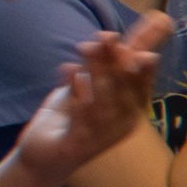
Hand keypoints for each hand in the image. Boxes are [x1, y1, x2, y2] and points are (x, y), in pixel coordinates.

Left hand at [3, 11, 167, 183]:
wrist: (41, 155)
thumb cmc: (70, 118)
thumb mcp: (88, 85)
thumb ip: (102, 62)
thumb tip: (118, 31)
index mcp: (128, 112)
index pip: (142, 87)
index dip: (145, 68)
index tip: (144, 48)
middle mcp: (119, 126)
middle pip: (123, 91)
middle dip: (116, 61)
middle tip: (105, 35)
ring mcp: (100, 138)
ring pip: (102, 101)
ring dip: (95, 70)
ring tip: (84, 46)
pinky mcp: (76, 146)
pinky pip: (79, 118)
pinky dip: (76, 94)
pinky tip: (70, 71)